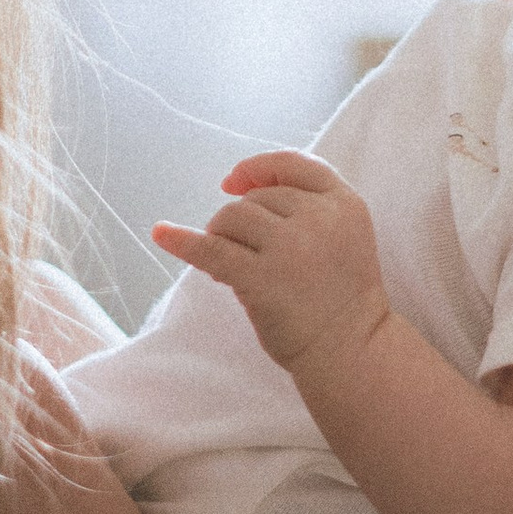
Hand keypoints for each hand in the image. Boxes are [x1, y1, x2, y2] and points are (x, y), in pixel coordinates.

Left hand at [152, 149, 391, 377]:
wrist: (351, 350)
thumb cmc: (341, 297)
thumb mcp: (342, 237)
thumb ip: (304, 210)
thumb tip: (235, 193)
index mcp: (345, 204)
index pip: (294, 163)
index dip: (258, 168)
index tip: (234, 181)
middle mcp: (319, 217)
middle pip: (257, 197)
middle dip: (241, 222)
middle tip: (242, 256)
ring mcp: (291, 246)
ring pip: (233, 216)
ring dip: (221, 235)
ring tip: (229, 267)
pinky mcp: (262, 277)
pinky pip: (211, 249)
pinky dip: (181, 240)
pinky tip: (161, 234)